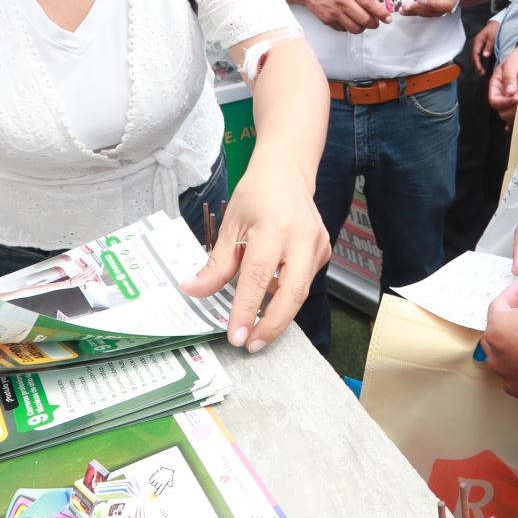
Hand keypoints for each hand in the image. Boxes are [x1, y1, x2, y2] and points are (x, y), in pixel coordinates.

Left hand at [180, 156, 329, 351]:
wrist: (287, 172)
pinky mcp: (324, 251)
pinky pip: (305, 282)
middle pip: (292, 293)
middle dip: (273, 325)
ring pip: (301, 292)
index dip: (247, 309)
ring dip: (280, 315)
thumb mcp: (230, 225)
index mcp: (272, 228)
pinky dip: (287, 296)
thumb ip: (216, 263)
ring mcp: (317, 245)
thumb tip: (193, 291)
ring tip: (258, 332)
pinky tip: (272, 299)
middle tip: (252, 345)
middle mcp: (300, 237)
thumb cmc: (256, 195)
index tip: (236, 335)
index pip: (258, 277)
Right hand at [294, 0, 389, 33]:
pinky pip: (344, 29)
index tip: (388, 18)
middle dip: (374, 23)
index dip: (382, 13)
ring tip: (364, 22)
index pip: (371, 4)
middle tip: (376, 22)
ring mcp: (336, 13)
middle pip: (365, 20)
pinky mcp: (328, 20)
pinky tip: (351, 21)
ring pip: (355, 28)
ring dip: (363, 27)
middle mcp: (344, 2)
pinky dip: (350, 28)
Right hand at [471, 20, 498, 74]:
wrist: (496, 23)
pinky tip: (484, 65)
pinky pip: (479, 55)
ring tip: (482, 72)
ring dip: (479, 64)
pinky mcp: (482, 46)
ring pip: (476, 57)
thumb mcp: (492, 37)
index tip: (480, 69)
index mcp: (477, 41)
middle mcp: (476, 44)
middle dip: (477, 65)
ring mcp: (479, 45)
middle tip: (481, 73)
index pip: (475, 54)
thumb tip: (484, 56)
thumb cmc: (494, 29)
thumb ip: (488, 47)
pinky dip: (481, 61)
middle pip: (474, 57)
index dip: (477, 63)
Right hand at [489, 41, 517, 122]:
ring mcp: (513, 99)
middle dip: (512, 109)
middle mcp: (503, 95)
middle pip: (502, 112)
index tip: (515, 98)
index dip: (503, 103)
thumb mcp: (512, 63)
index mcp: (496, 86)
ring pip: (512, 115)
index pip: (494, 101)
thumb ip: (509, 76)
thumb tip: (509, 91)